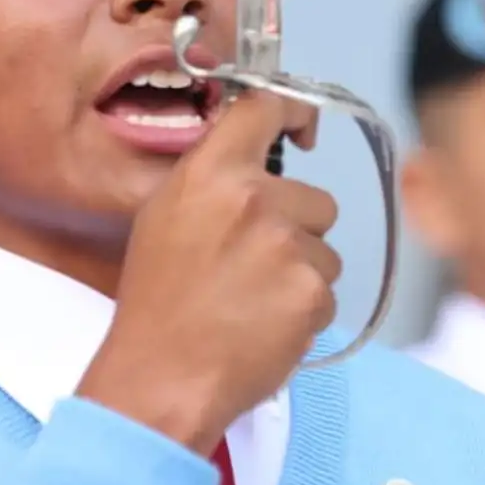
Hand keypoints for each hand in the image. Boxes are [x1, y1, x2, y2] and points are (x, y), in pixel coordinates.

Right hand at [78, 91, 335, 453]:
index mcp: (209, 174)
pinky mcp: (310, 292)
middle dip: (297, 232)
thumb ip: (212, 182)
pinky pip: (327, 294)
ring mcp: (286, 246)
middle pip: (317, 199)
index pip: (265, 108)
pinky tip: (264, 327)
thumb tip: (255, 165)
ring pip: (326, 251)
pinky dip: (303, 314)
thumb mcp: (164, 218)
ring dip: (302, 276)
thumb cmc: (158, 304)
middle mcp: (252, 199)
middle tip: (251, 268)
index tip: (301, 131)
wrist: (162, 376)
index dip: (293, 114)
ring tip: (252, 302)